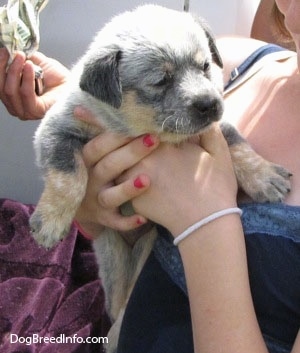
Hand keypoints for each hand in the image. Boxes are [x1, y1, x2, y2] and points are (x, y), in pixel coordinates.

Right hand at [0, 48, 68, 119]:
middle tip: (15, 53)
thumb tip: (10, 47)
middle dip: (6, 68)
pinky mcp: (36, 111)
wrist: (73, 85)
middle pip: (2, 89)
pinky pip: (26, 94)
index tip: (4, 50)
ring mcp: (26, 111)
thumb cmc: (56, 78)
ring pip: (11, 91)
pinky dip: (26, 79)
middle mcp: (17, 107)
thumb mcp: (35, 63)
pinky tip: (30, 67)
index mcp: (14, 97)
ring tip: (23, 59)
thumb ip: (21, 58)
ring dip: (15, 71)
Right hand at [74, 107, 159, 236]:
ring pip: (110, 196)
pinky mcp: (104, 218)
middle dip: (130, 153)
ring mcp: (97, 200)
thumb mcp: (94, 152)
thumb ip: (102, 132)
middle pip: (108, 166)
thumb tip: (107, 102)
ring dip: (127, 189)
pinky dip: (127, 221)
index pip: (99, 144)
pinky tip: (143, 218)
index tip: (137, 120)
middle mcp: (90, 179)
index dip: (115, 133)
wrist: (81, 204)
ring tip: (147, 180)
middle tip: (154, 139)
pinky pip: (115, 222)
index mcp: (88, 159)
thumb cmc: (95, 170)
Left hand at [122, 124, 237, 236]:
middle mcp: (143, 161)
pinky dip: (125, 181)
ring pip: (118, 164)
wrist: (206, 225)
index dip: (147, 126)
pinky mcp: (133, 200)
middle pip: (127, 144)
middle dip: (129, 141)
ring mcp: (134, 182)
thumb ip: (209, 130)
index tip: (151, 129)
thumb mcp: (220, 154)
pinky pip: (122, 185)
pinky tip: (134, 179)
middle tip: (137, 142)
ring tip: (131, 160)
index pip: (145, 127)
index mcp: (162, 146)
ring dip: (123, 160)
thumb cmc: (216, 188)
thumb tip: (203, 117)